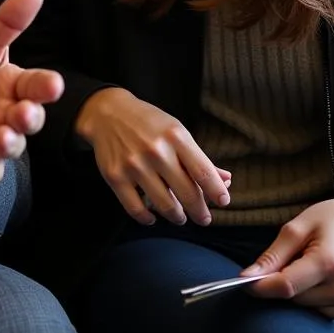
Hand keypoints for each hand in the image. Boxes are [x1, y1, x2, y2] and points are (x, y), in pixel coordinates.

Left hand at [0, 0, 64, 184]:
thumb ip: (7, 23)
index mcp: (16, 86)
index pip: (37, 85)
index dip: (46, 87)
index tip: (53, 85)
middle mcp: (11, 115)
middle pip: (30, 119)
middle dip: (29, 118)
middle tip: (23, 114)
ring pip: (11, 146)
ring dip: (8, 145)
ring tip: (0, 139)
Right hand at [74, 88, 230, 226]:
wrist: (107, 113)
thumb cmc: (147, 123)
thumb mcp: (176, 132)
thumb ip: (199, 158)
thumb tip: (225, 181)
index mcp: (176, 136)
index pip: (204, 173)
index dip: (217, 193)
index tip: (223, 202)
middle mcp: (156, 150)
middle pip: (188, 194)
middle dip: (200, 212)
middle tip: (203, 217)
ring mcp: (134, 165)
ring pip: (165, 206)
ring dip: (177, 217)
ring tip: (179, 216)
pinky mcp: (116, 176)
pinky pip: (137, 210)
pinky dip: (148, 219)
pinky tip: (153, 216)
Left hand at [243, 179, 333, 316]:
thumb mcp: (299, 226)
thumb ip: (273, 255)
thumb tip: (247, 276)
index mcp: (328, 263)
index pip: (285, 285)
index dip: (260, 286)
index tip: (242, 281)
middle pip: (293, 298)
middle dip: (278, 283)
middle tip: (286, 259)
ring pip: (304, 306)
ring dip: (295, 291)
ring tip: (306, 264)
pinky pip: (319, 310)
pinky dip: (310, 296)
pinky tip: (318, 277)